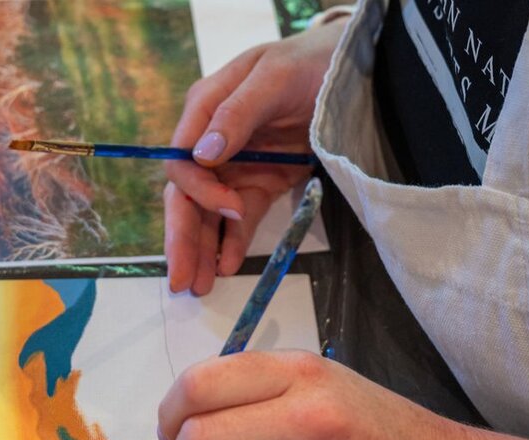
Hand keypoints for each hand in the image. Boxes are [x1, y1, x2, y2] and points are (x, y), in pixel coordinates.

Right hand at [165, 21, 344, 294]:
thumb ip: (237, 114)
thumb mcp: (273, 78)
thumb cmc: (307, 64)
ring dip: (203, 250)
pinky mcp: (259, 182)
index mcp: (204, 110)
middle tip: (182, 279)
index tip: (229, 208)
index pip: (183, 160)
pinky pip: (240, 218)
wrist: (346, 70)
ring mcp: (235, 166)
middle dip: (183, 238)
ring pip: (208, 214)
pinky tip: (227, 266)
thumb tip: (203, 155)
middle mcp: (212, 143)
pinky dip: (233, 242)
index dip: (198, 190)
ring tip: (200, 286)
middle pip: (187, 196)